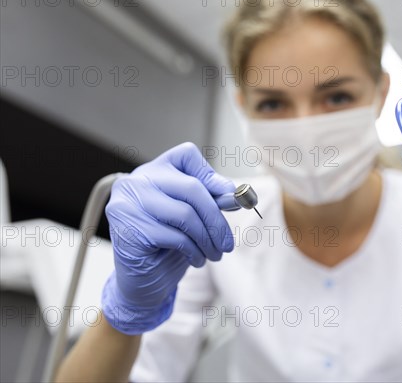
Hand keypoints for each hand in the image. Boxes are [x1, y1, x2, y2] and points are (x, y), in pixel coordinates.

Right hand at [102, 142, 235, 334]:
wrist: (141, 283)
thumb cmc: (168, 245)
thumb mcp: (192, 217)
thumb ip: (209, 200)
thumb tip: (236, 194)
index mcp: (152, 171)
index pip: (186, 154)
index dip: (213, 176)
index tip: (232, 199)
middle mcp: (135, 181)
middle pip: (191, 187)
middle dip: (216, 218)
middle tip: (228, 243)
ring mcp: (127, 204)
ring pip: (185, 214)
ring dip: (208, 239)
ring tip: (215, 254)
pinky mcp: (129, 230)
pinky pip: (176, 237)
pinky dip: (194, 251)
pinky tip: (197, 259)